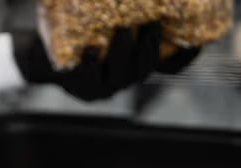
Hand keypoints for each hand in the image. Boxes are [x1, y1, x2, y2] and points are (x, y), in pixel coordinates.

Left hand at [13, 23, 197, 100]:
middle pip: (144, 68)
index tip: (198, 38)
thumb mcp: (106, 17)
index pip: (172, 64)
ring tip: (123, 31)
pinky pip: (85, 79)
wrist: (43, 50)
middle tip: (151, 24)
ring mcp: (100, 85)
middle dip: (150, 47)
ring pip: (119, 76)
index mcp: (137, 61)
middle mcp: (123, 77)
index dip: (187, 55)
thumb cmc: (81, 27)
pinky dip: (88, 64)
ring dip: (124, 54)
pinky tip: (90, 49)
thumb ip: (123, 6)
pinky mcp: (76, 86)